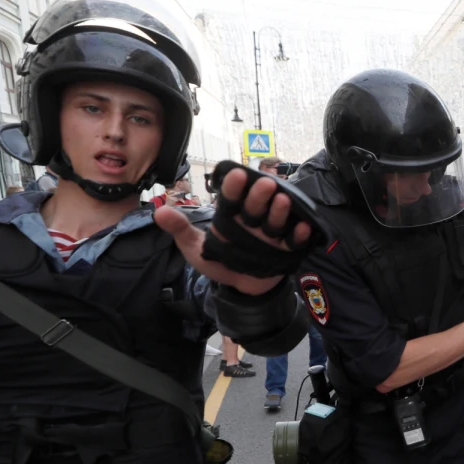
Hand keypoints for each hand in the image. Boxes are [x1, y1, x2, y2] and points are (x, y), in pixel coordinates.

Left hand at [155, 168, 310, 294]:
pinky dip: (300, 235)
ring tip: (283, 201)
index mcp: (231, 214)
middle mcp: (253, 219)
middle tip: (264, 183)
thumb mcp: (196, 249)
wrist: (242, 287)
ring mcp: (271, 233)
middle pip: (256, 204)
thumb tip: (159, 213)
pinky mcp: (286, 248)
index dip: (233, 187)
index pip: (231, 197)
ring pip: (277, 218)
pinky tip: (304, 228)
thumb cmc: (220, 262)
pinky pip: (295, 240)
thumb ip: (181, 231)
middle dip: (260, 194)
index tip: (235, 176)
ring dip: (281, 210)